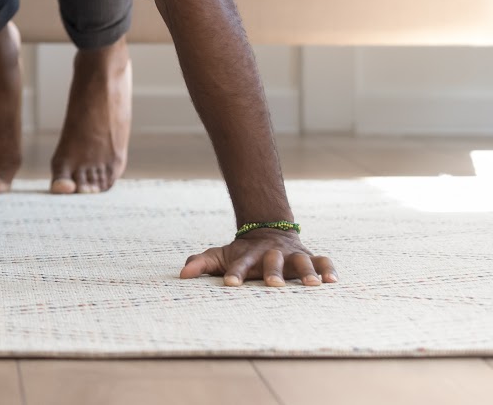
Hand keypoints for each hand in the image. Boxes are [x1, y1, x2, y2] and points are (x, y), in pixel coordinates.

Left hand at [180, 229, 336, 286]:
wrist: (267, 231)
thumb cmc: (242, 253)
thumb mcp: (220, 256)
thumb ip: (202, 264)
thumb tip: (182, 275)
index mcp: (248, 255)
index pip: (239, 264)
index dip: (234, 273)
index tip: (230, 284)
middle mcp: (272, 254)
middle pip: (272, 261)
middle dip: (273, 271)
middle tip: (273, 284)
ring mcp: (292, 254)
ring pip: (301, 261)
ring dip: (306, 272)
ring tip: (311, 285)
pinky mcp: (310, 256)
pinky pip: (323, 261)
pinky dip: (329, 270)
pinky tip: (333, 282)